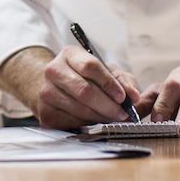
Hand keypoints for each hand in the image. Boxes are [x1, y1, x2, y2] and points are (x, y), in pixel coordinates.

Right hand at [1, 45, 140, 129]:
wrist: (55, 88)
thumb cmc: (86, 79)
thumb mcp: (106, 72)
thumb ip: (123, 81)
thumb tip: (134, 96)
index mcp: (69, 54)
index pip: (90, 66)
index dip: (108, 83)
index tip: (123, 97)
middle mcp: (53, 70)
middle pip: (84, 90)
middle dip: (108, 105)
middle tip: (122, 114)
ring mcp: (46, 92)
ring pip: (79, 109)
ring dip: (101, 118)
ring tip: (112, 119)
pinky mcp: (45, 113)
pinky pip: (72, 123)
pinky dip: (88, 125)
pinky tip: (95, 122)